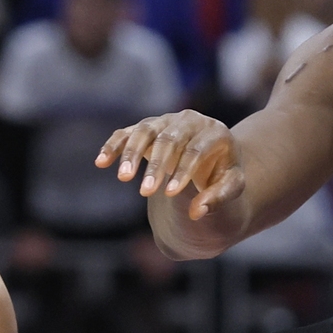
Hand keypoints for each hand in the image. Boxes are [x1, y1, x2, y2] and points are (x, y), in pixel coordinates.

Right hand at [97, 111, 245, 219]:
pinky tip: (101, 162)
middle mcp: (190, 120)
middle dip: (156, 166)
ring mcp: (167, 121)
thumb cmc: (222, 173)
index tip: (170, 194)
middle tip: (146, 192)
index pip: (195, 149)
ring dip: (131, 153)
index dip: (182, 171)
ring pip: (145, 131)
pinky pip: (127, 132)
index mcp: (215, 132)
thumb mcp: (231, 186)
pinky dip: (114, 145)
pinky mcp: (148, 127)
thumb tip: (198, 212)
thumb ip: (218, 198)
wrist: (212, 157)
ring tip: (123, 178)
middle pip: (169, 139)